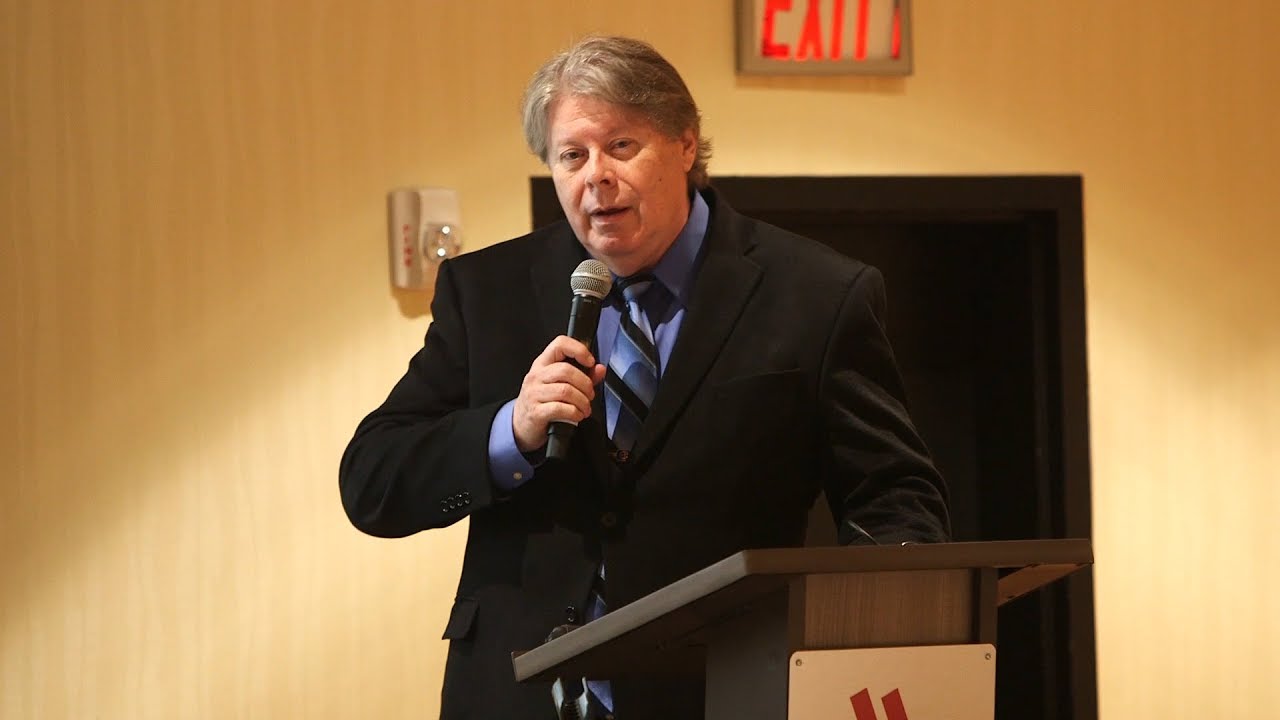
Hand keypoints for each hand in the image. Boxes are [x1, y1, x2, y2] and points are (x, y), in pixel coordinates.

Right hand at [512, 336, 606, 452]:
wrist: (521, 424)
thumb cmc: (542, 401)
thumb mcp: (559, 384)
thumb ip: (582, 376)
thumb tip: (599, 369)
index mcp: (542, 364)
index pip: (559, 344)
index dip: (578, 349)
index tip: (590, 362)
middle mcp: (536, 376)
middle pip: (566, 370)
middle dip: (585, 384)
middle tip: (589, 394)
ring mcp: (534, 394)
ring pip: (565, 391)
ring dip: (582, 401)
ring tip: (585, 407)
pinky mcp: (536, 412)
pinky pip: (560, 408)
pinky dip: (574, 413)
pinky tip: (577, 415)